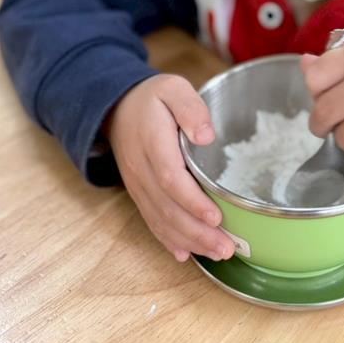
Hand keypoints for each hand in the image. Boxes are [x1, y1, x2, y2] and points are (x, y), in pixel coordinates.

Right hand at [106, 74, 234, 262]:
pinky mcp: (139, 192)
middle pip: (167, 207)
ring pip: (160, 219)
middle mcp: (141, 168)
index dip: (193, 201)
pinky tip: (185, 254)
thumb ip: (190, 108)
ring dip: (189, 240)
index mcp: (152, 141)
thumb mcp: (173, 88)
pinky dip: (168, 240)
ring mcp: (138, 184)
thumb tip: (206, 135)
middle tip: (227, 248)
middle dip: (197, 232)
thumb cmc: (152, 98)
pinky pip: (151, 220)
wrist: (116, 108)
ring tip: (218, 253)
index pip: (170, 178)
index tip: (216, 217)